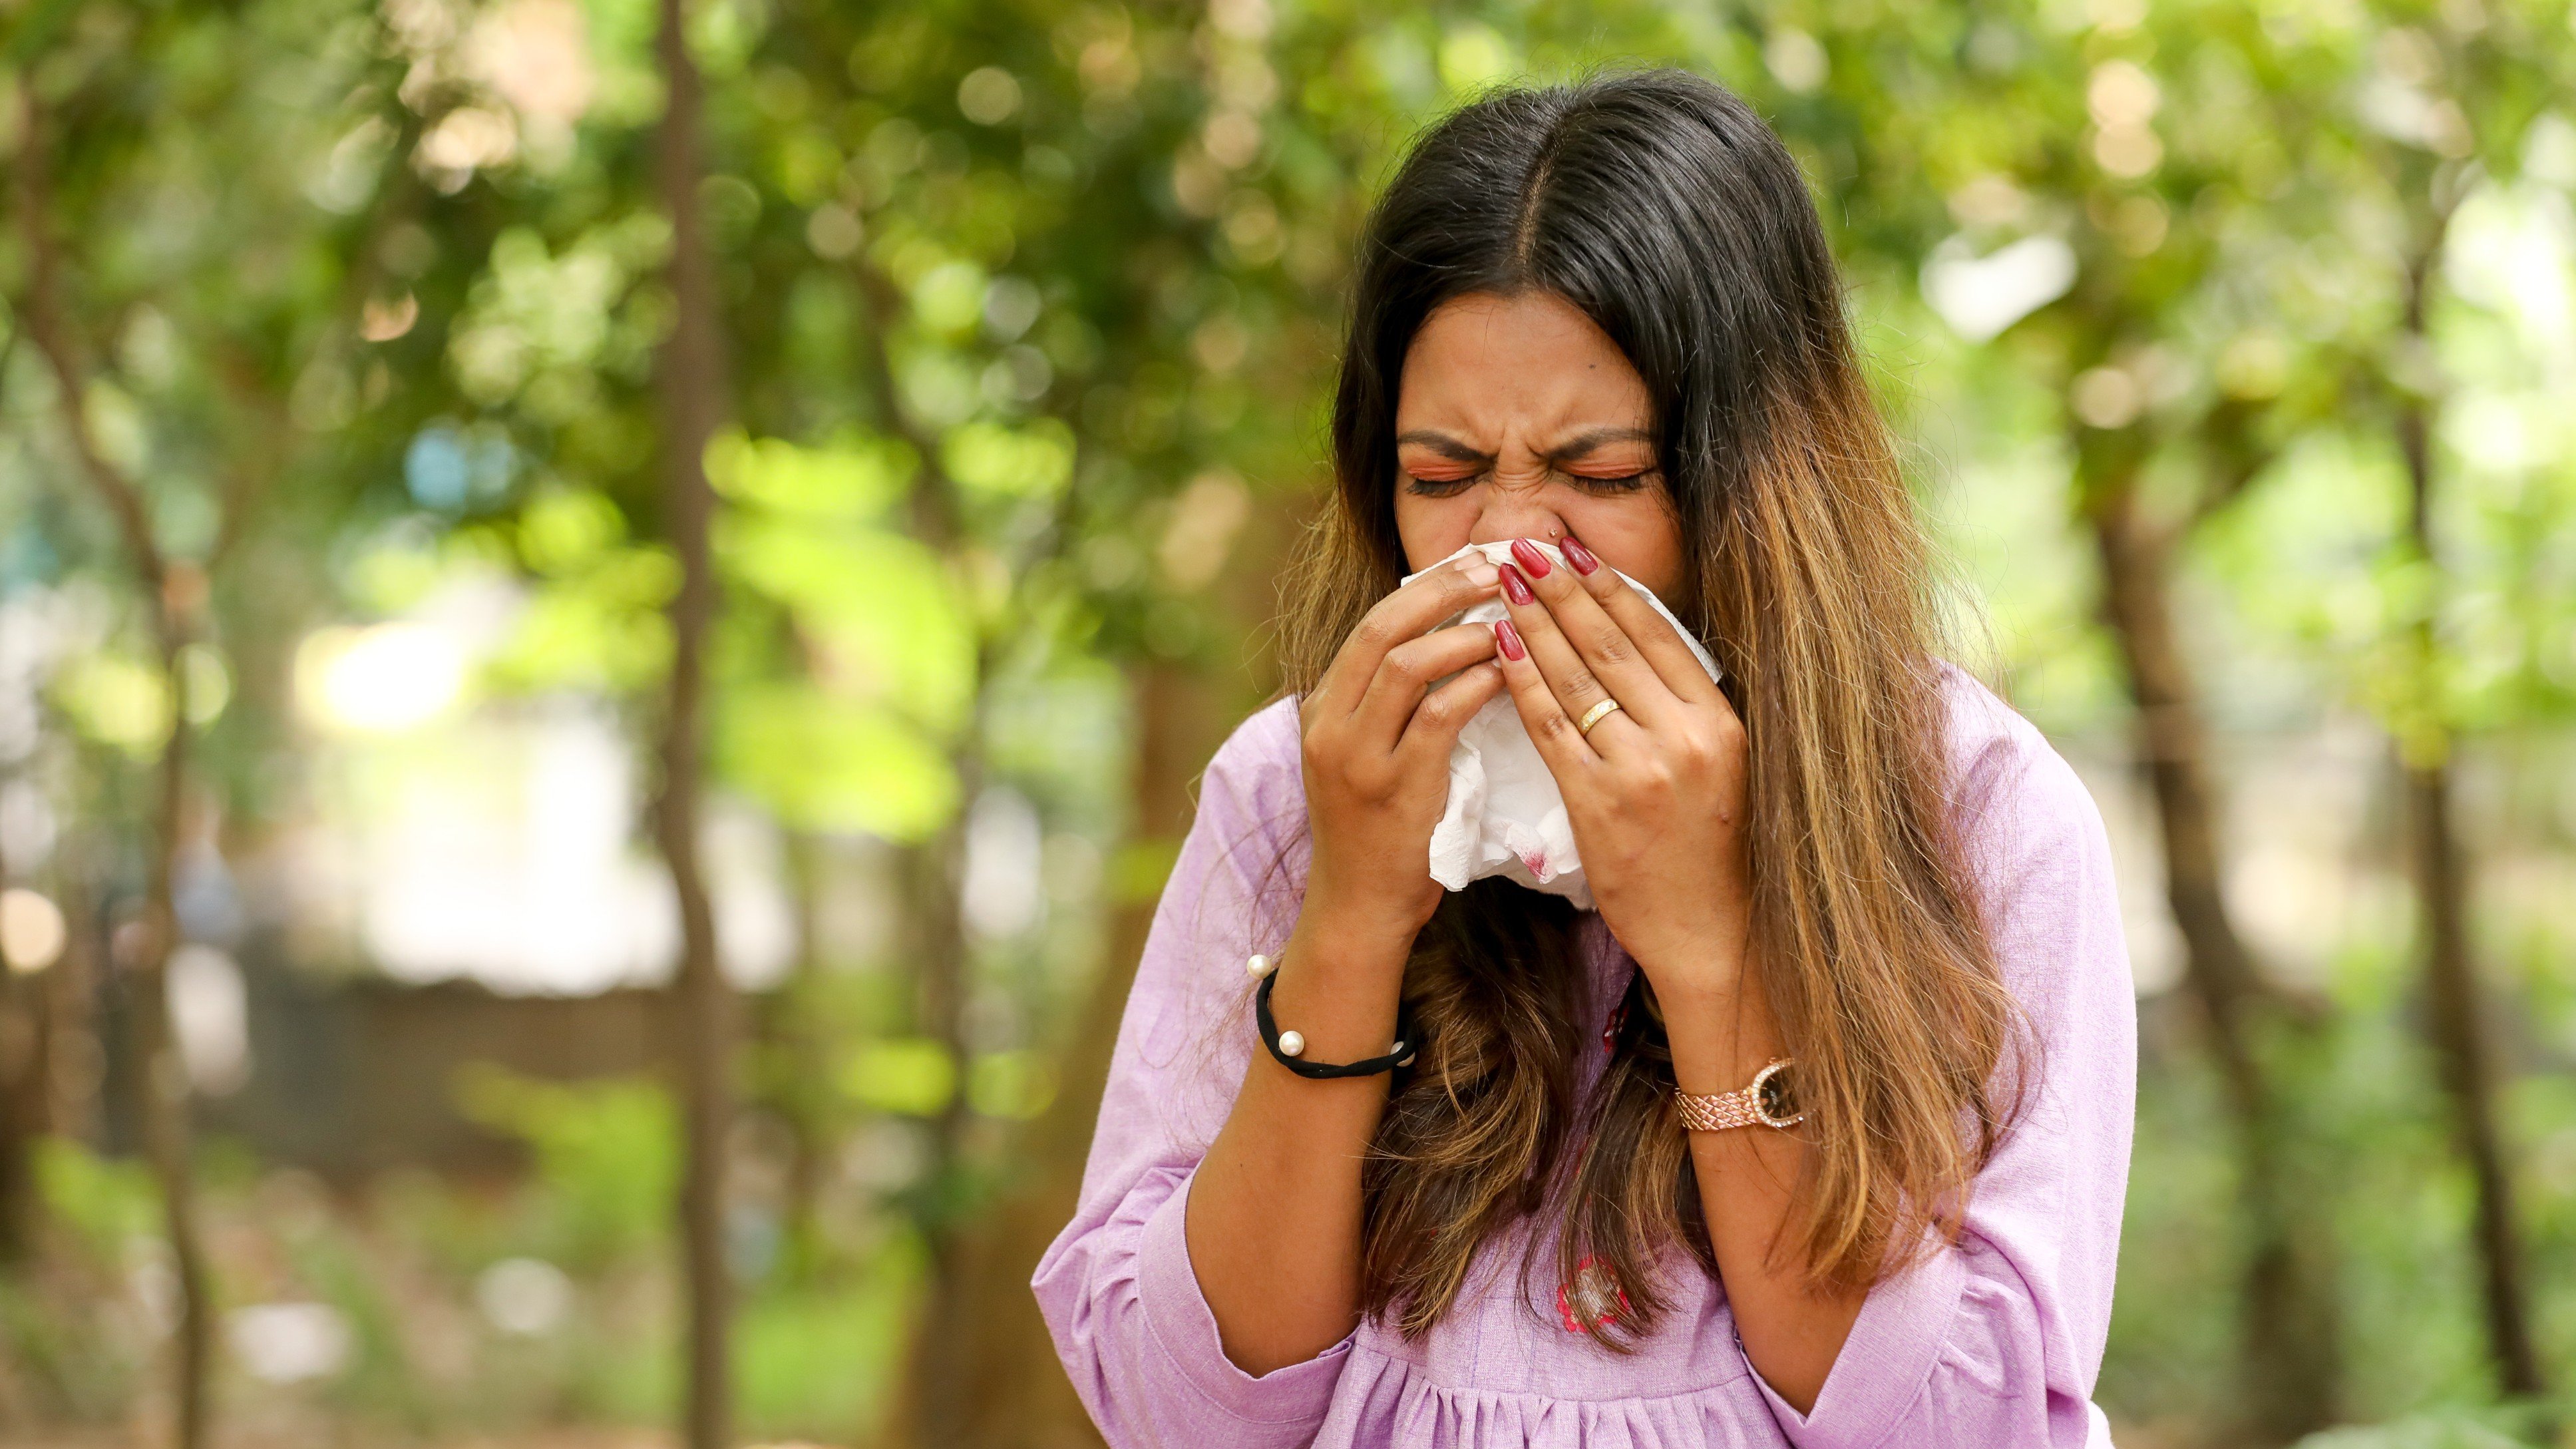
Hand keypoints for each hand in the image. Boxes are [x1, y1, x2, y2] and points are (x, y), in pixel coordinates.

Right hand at [1298, 553, 1507, 944]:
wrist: (1357, 910)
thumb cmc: (1377, 834)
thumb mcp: (1366, 758)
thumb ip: (1389, 705)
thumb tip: (1449, 642)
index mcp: (1322, 708)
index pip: (1371, 623)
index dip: (1427, 586)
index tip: (1474, 563)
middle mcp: (1329, 724)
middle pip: (1383, 627)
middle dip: (1445, 589)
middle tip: (1498, 569)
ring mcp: (1356, 756)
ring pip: (1407, 664)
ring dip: (1465, 635)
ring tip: (1512, 621)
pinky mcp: (1392, 788)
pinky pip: (1437, 716)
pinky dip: (1475, 685)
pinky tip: (1510, 675)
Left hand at [1487, 536, 1751, 1003]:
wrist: (1713, 935)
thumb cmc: (1713, 853)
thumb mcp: (1721, 768)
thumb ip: (1684, 711)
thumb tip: (1637, 644)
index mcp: (1720, 723)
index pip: (1657, 636)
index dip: (1610, 588)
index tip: (1575, 551)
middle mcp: (1685, 738)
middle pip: (1611, 645)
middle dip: (1562, 589)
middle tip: (1524, 546)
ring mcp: (1641, 770)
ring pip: (1577, 679)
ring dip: (1535, 623)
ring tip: (1502, 583)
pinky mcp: (1599, 803)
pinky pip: (1551, 728)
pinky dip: (1522, 682)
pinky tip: (1500, 648)